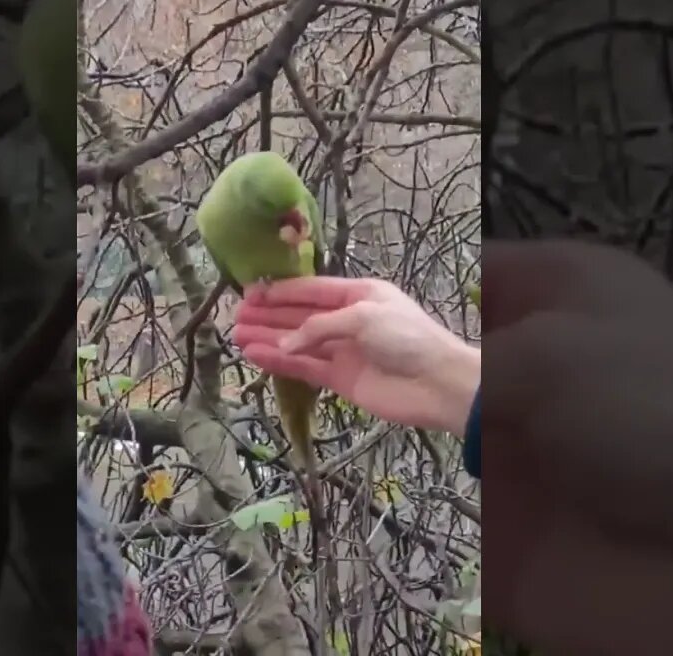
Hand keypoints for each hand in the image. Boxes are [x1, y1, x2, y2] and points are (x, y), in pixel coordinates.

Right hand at [232, 276, 478, 433]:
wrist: (437, 383)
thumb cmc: (406, 337)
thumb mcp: (362, 316)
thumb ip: (318, 326)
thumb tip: (283, 345)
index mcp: (358, 294)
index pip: (310, 290)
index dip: (279, 292)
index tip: (249, 293)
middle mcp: (347, 320)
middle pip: (299, 316)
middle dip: (268, 316)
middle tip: (236, 316)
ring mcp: (343, 350)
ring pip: (298, 343)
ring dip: (269, 339)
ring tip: (237, 336)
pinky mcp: (340, 379)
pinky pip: (304, 368)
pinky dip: (280, 362)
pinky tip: (257, 356)